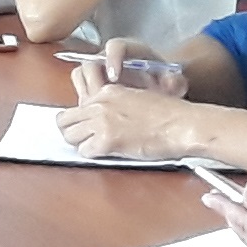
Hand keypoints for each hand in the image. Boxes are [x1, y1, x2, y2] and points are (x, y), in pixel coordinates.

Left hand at [67, 84, 210, 159]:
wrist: (182, 124)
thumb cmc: (169, 114)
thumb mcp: (136, 98)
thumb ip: (115, 104)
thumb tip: (104, 117)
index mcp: (107, 91)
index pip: (76, 105)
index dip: (78, 119)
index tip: (83, 126)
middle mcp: (100, 104)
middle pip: (64, 120)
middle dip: (70, 131)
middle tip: (81, 140)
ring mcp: (102, 121)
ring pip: (70, 135)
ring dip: (80, 143)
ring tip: (94, 148)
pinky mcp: (108, 140)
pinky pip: (84, 151)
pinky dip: (92, 155)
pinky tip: (106, 153)